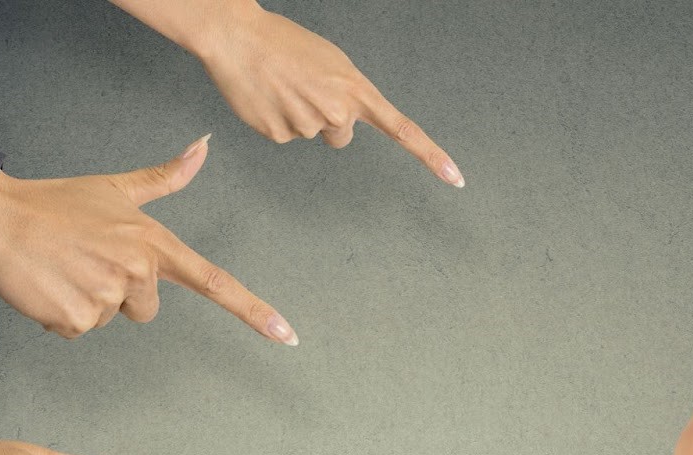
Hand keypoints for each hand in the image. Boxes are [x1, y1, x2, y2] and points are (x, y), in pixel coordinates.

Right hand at [0, 136, 296, 341]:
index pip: (214, 281)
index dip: (253, 311)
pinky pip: (79, 331)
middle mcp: (138, 271)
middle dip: (119, 293)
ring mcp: (108, 296)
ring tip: (64, 269)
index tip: (286, 335)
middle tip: (86, 261)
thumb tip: (204, 147)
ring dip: (86, 302)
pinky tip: (48, 285)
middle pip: (147, 309)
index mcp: (153, 242)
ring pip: (110, 319)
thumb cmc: (56, 205)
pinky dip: (61, 315)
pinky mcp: (77, 319)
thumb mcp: (115, 188)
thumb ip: (165, 178)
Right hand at [112, 0, 460, 184]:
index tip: (455, 179)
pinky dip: (275, 120)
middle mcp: (338, 111)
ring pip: (311, 135)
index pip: (403, 129)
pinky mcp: (279, 135)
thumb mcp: (330, 63)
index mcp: (356, 90)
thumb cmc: (284, 44)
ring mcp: (308, 126)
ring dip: (298, 115)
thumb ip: (346, 96)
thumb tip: (341, 128)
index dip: (431, 156)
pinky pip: (285, 136)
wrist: (237, 37)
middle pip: (341, 136)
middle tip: (304, 88)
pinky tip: (267, 97)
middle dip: (327, 118)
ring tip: (282, 86)